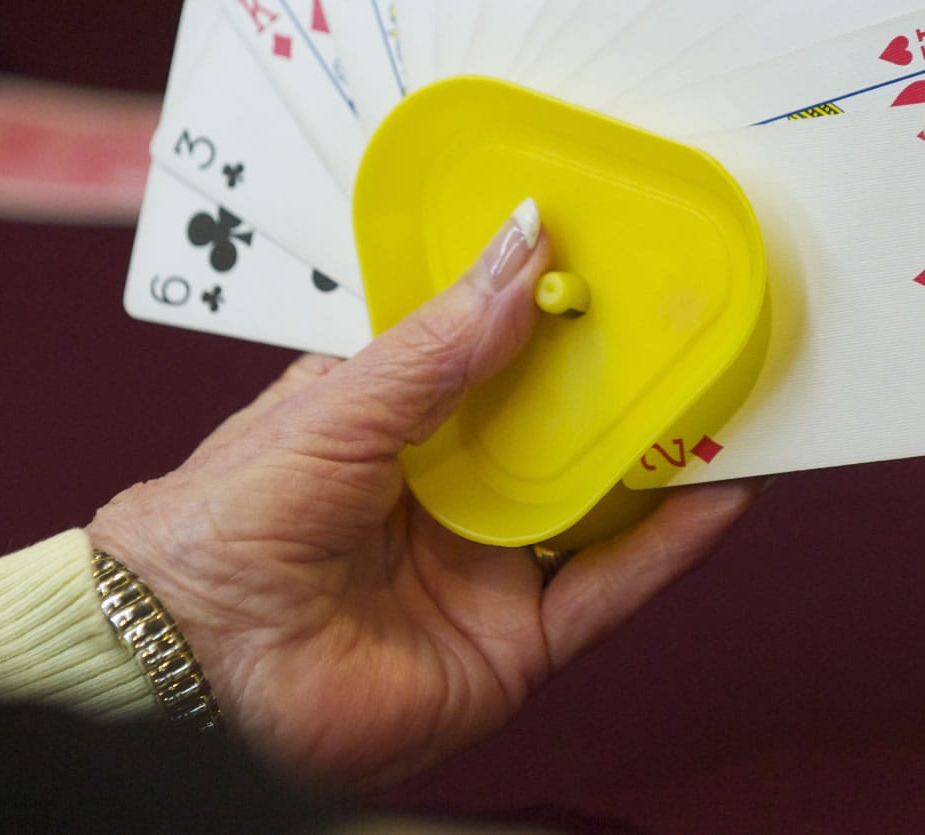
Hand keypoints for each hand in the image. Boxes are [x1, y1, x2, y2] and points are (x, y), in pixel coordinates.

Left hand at [88, 201, 759, 791]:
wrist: (190, 671)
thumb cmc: (221, 527)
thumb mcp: (336, 405)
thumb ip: (440, 342)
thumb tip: (523, 253)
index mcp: (392, 416)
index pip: (491, 347)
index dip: (552, 304)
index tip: (618, 252)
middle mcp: (445, 487)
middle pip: (558, 422)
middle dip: (624, 373)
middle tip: (695, 313)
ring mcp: (483, 564)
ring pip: (596, 500)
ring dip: (662, 452)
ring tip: (734, 391)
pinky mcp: (513, 643)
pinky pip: (607, 589)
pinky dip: (668, 546)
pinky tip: (718, 494)